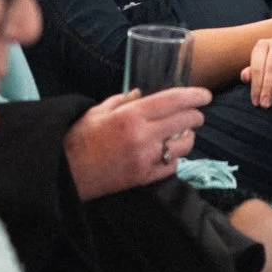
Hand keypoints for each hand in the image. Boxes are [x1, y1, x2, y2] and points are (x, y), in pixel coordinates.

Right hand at [62, 87, 208, 200]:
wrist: (65, 171)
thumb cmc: (79, 137)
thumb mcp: (98, 111)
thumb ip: (123, 100)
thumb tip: (142, 93)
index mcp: (131, 115)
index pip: (174, 100)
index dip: (195, 96)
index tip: (206, 95)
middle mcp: (142, 136)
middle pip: (185, 122)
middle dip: (196, 116)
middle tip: (197, 114)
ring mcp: (145, 159)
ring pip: (183, 146)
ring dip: (187, 138)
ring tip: (182, 134)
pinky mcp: (143, 178)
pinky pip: (171, 166)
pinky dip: (174, 158)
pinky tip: (168, 153)